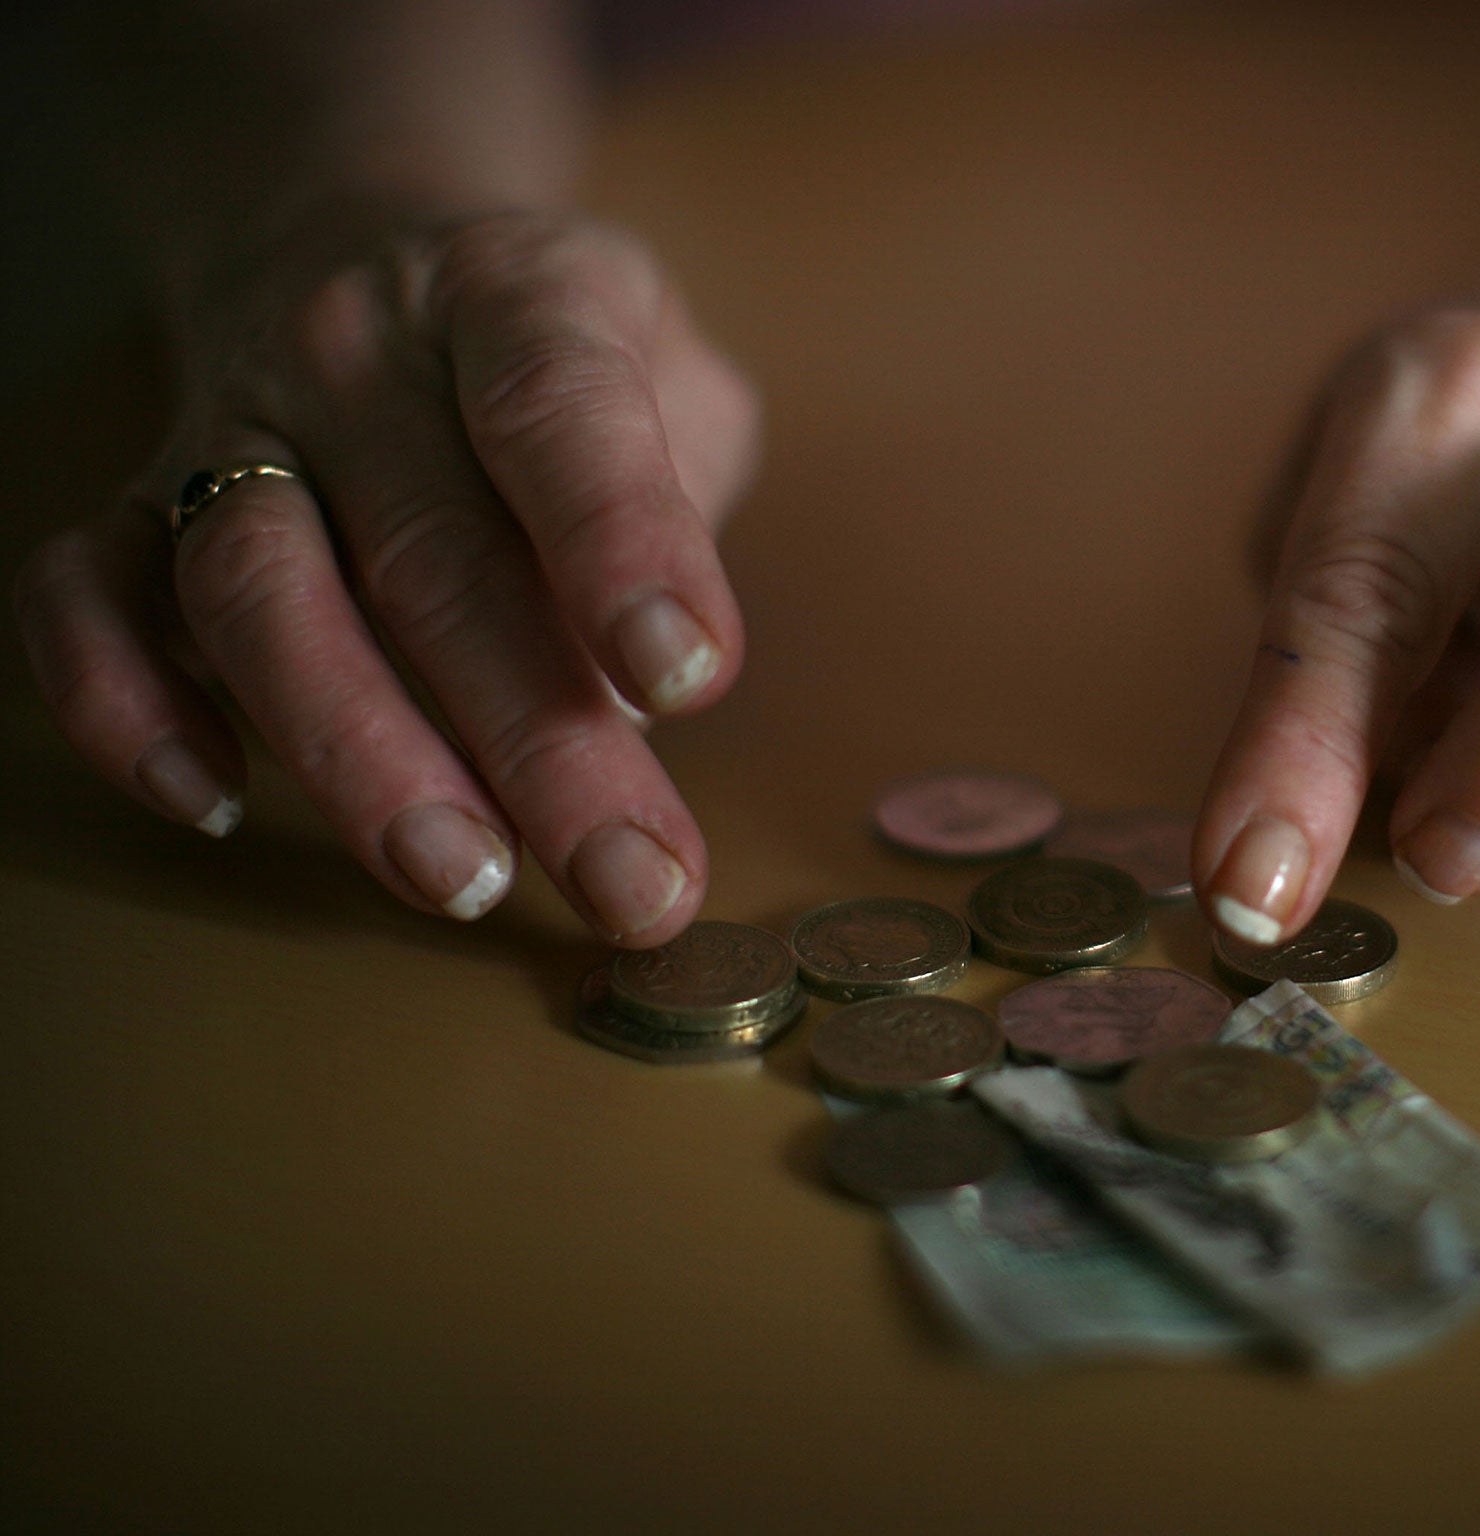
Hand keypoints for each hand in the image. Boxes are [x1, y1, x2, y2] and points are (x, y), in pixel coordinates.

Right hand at [14, 205, 760, 944]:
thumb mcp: (672, 374)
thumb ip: (683, 514)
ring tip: (462, 877)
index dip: (622, 545)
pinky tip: (214, 804)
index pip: (557, 409)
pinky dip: (127, 706)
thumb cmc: (552, 353)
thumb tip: (633, 706)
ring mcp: (233, 423)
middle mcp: (356, 349)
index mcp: (513, 294)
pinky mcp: (137, 499)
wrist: (355, 233)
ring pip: (258, 590)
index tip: (691, 677)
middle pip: (430, 554)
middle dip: (539, 743)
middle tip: (630, 885)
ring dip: (357, 754)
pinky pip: (87, 598)